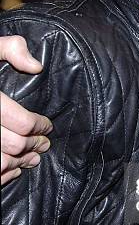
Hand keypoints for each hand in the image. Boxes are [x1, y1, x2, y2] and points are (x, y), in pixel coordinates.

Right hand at [0, 36, 52, 184]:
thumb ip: (10, 49)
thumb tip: (36, 67)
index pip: (21, 121)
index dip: (39, 126)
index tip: (47, 126)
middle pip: (13, 144)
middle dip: (33, 145)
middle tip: (44, 144)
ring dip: (19, 163)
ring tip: (32, 159)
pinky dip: (2, 176)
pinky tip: (12, 170)